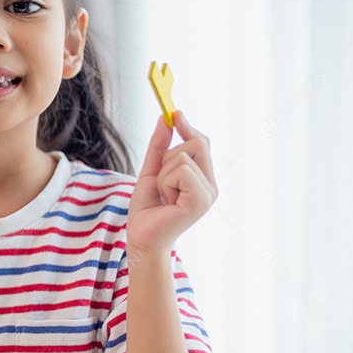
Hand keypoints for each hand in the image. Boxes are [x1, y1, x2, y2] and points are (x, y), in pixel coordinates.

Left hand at [127, 111, 217, 256]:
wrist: (141, 239)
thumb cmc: (147, 210)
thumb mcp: (151, 171)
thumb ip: (159, 146)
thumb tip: (164, 119)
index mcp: (203, 178)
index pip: (201, 142)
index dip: (187, 127)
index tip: (174, 113)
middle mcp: (211, 185)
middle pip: (197, 142)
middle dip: (169, 155)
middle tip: (162, 182)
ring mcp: (209, 193)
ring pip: (183, 155)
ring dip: (163, 174)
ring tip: (163, 195)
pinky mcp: (201, 199)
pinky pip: (181, 169)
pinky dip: (165, 182)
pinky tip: (166, 201)